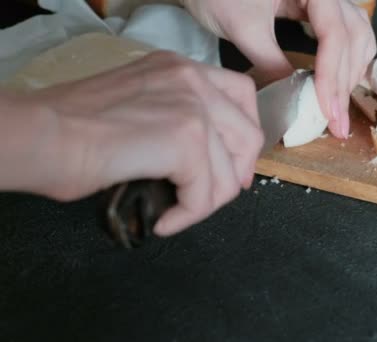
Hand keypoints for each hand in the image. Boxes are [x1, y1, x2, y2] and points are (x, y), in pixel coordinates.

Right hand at [22, 51, 262, 235]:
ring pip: (229, 173)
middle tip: (210, 198)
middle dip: (235, 175)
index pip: (241, 95)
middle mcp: (192, 80)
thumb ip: (176, 118)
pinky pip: (205, 195)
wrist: (41, 135)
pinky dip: (187, 216)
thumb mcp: (138, 105)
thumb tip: (203, 160)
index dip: (244, 138)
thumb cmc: (70, 126)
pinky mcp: (185, 140)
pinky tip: (165, 221)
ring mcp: (192, 107)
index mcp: (179, 69)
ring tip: (175, 213)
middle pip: (248, 134)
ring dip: (205, 203)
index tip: (232, 166)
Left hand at [182, 0, 376, 138]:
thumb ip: (272, 62)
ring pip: (357, 34)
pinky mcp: (319, 7)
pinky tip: (342, 81)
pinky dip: (350, 58)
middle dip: (344, 82)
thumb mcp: (244, 29)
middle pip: (351, 36)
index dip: (332, 75)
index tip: (327, 109)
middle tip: (337, 121)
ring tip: (339, 106)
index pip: (333, 34)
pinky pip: (348, 32)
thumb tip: (296, 96)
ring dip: (352, 72)